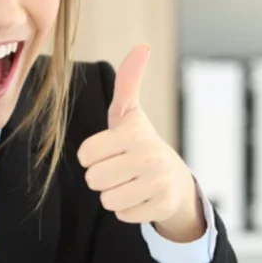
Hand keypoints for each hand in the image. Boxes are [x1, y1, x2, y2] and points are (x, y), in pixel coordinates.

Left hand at [77, 45, 203, 242]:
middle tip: (121, 169)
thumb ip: (128, 82)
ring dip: (114, 195)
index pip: (86, 155)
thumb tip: (142, 47)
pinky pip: (122, 215)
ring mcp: (158, 183)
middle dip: (102, 177)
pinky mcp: (162, 206)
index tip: (110, 151)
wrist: (176, 180)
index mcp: (134, 133)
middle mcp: (149, 156)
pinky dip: (128, 210)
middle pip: (93, 179)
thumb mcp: (130, 114)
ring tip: (130, 183)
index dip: (93, 156)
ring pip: (107, 200)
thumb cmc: (141, 144)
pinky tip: (141, 197)